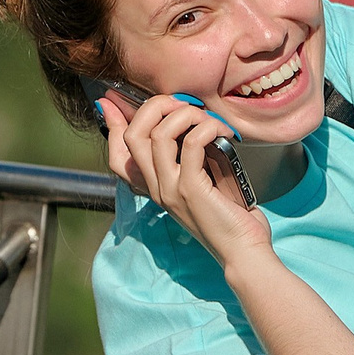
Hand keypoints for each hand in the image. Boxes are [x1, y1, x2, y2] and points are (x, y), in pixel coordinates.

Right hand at [111, 92, 270, 267]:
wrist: (243, 251)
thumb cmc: (230, 218)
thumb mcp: (204, 185)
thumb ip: (193, 160)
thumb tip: (196, 128)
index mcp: (155, 187)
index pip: (118, 156)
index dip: (113, 125)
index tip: (111, 102)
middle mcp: (157, 187)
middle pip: (133, 135)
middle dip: (155, 107)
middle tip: (184, 105)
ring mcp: (171, 189)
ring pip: (158, 134)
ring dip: (187, 115)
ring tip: (210, 120)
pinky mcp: (192, 190)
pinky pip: (192, 143)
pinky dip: (207, 129)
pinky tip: (223, 132)